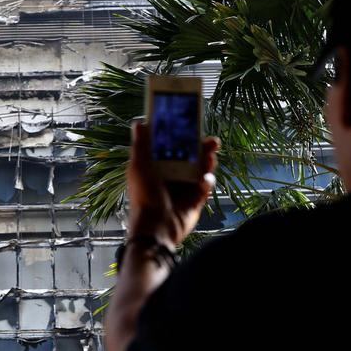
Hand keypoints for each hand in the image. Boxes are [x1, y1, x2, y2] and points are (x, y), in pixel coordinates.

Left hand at [125, 120, 220, 247]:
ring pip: (201, 170)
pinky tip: (204, 181)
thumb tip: (139, 122)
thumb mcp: (138, 167)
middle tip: (212, 141)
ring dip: (207, 162)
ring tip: (210, 158)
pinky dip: (206, 182)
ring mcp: (184, 189)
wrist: (156, 227)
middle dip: (202, 148)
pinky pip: (205, 187)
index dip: (183, 136)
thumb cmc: (143, 196)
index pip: (172, 147)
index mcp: (156, 166)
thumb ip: (141, 145)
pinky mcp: (195, 201)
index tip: (192, 125)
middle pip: (191, 156)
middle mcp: (171, 176)